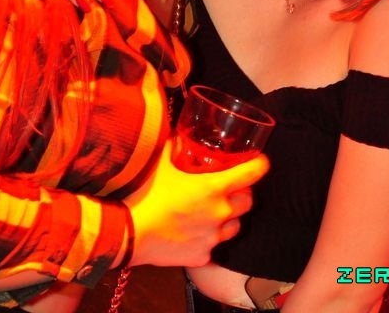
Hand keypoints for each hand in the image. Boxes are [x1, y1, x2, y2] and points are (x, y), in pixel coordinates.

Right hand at [125, 139, 268, 267]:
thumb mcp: (162, 161)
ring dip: (229, 217)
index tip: (259, 162)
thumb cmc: (146, 193)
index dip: (259, 165)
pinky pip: (213, 246)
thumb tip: (179, 132)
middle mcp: (220, 213)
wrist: (128, 233)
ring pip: (235, 226)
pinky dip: (208, 239)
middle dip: (242, 192)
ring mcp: (212, 237)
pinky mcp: (202, 256)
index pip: (253, 173)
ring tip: (213, 211)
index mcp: (215, 187)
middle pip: (247, 201)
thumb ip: (175, 145)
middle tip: (229, 187)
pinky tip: (194, 233)